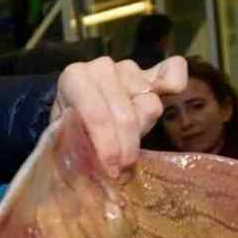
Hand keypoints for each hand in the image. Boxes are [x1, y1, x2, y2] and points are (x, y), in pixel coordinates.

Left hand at [51, 56, 186, 178]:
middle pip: (126, 115)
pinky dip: (174, 83)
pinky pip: (172, 71)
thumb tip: (91, 169)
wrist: (77, 111)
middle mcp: (101, 67)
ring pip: (149, 105)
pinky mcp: (151, 72)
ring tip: (126, 144)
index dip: (107, 146)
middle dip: (125, 148)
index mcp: (74, 77)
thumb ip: (74, 144)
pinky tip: (170, 91)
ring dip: (141, 131)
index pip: (96, 114)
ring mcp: (128, 68)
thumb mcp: (62, 137)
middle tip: (120, 171)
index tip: (111, 170)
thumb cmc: (70, 127)